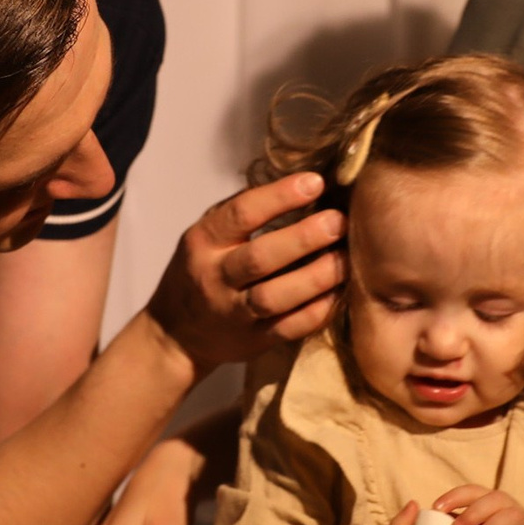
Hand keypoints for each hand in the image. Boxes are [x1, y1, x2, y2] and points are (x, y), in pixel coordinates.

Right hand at [144, 172, 346, 371]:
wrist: (176, 334)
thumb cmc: (202, 270)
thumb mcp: (207, 235)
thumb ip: (242, 213)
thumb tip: (299, 184)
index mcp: (204, 242)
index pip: (241, 214)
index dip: (279, 196)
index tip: (315, 183)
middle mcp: (215, 278)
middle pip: (260, 258)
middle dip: (304, 238)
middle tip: (339, 222)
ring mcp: (233, 314)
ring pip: (275, 298)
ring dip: (315, 277)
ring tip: (347, 258)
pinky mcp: (252, 341)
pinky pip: (289, 328)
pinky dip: (317, 311)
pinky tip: (338, 292)